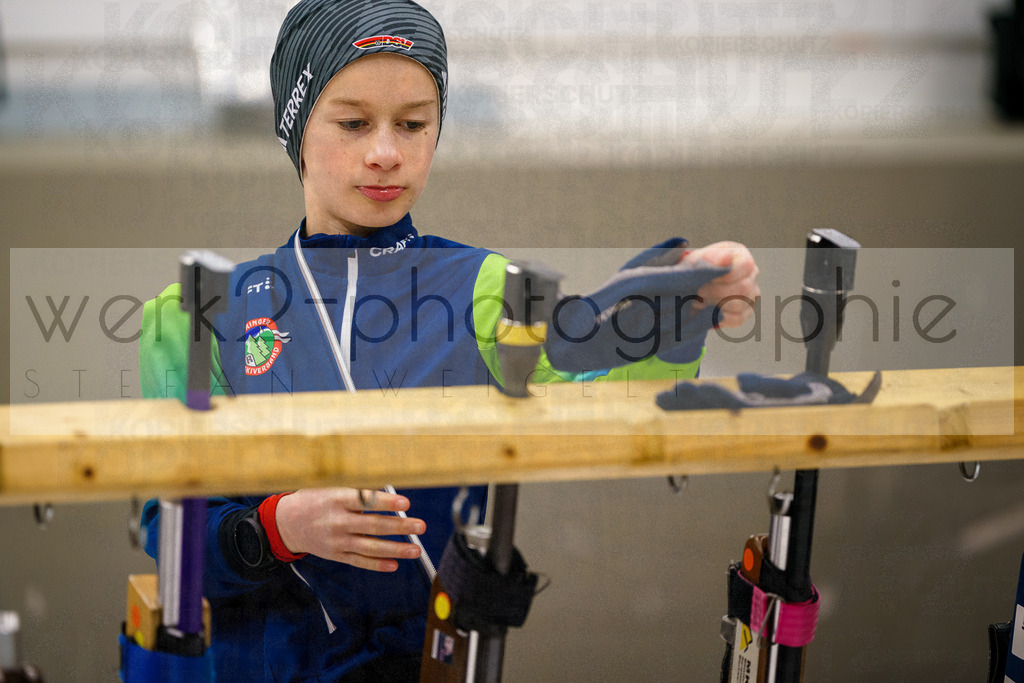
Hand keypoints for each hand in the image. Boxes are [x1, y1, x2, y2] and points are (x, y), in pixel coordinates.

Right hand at [274, 488, 424, 571]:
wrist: (286, 523)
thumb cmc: (317, 500)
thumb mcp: (333, 490)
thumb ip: (358, 495)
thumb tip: (390, 497)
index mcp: (337, 500)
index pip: (365, 500)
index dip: (386, 502)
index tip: (406, 502)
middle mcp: (337, 521)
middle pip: (373, 526)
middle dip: (399, 526)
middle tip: (421, 526)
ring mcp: (337, 541)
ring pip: (370, 547)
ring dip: (395, 550)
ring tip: (415, 550)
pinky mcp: (336, 555)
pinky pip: (359, 562)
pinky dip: (377, 564)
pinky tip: (394, 565)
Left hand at [683, 242, 759, 327]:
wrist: (687, 287)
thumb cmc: (692, 271)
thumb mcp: (694, 261)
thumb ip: (708, 258)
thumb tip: (726, 257)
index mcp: (741, 255)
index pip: (745, 266)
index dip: (724, 276)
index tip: (705, 280)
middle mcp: (751, 273)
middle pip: (743, 288)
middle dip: (715, 293)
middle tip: (698, 293)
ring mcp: (752, 293)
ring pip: (740, 305)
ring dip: (714, 305)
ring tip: (698, 301)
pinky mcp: (746, 311)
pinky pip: (737, 319)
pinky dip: (718, 317)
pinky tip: (706, 310)